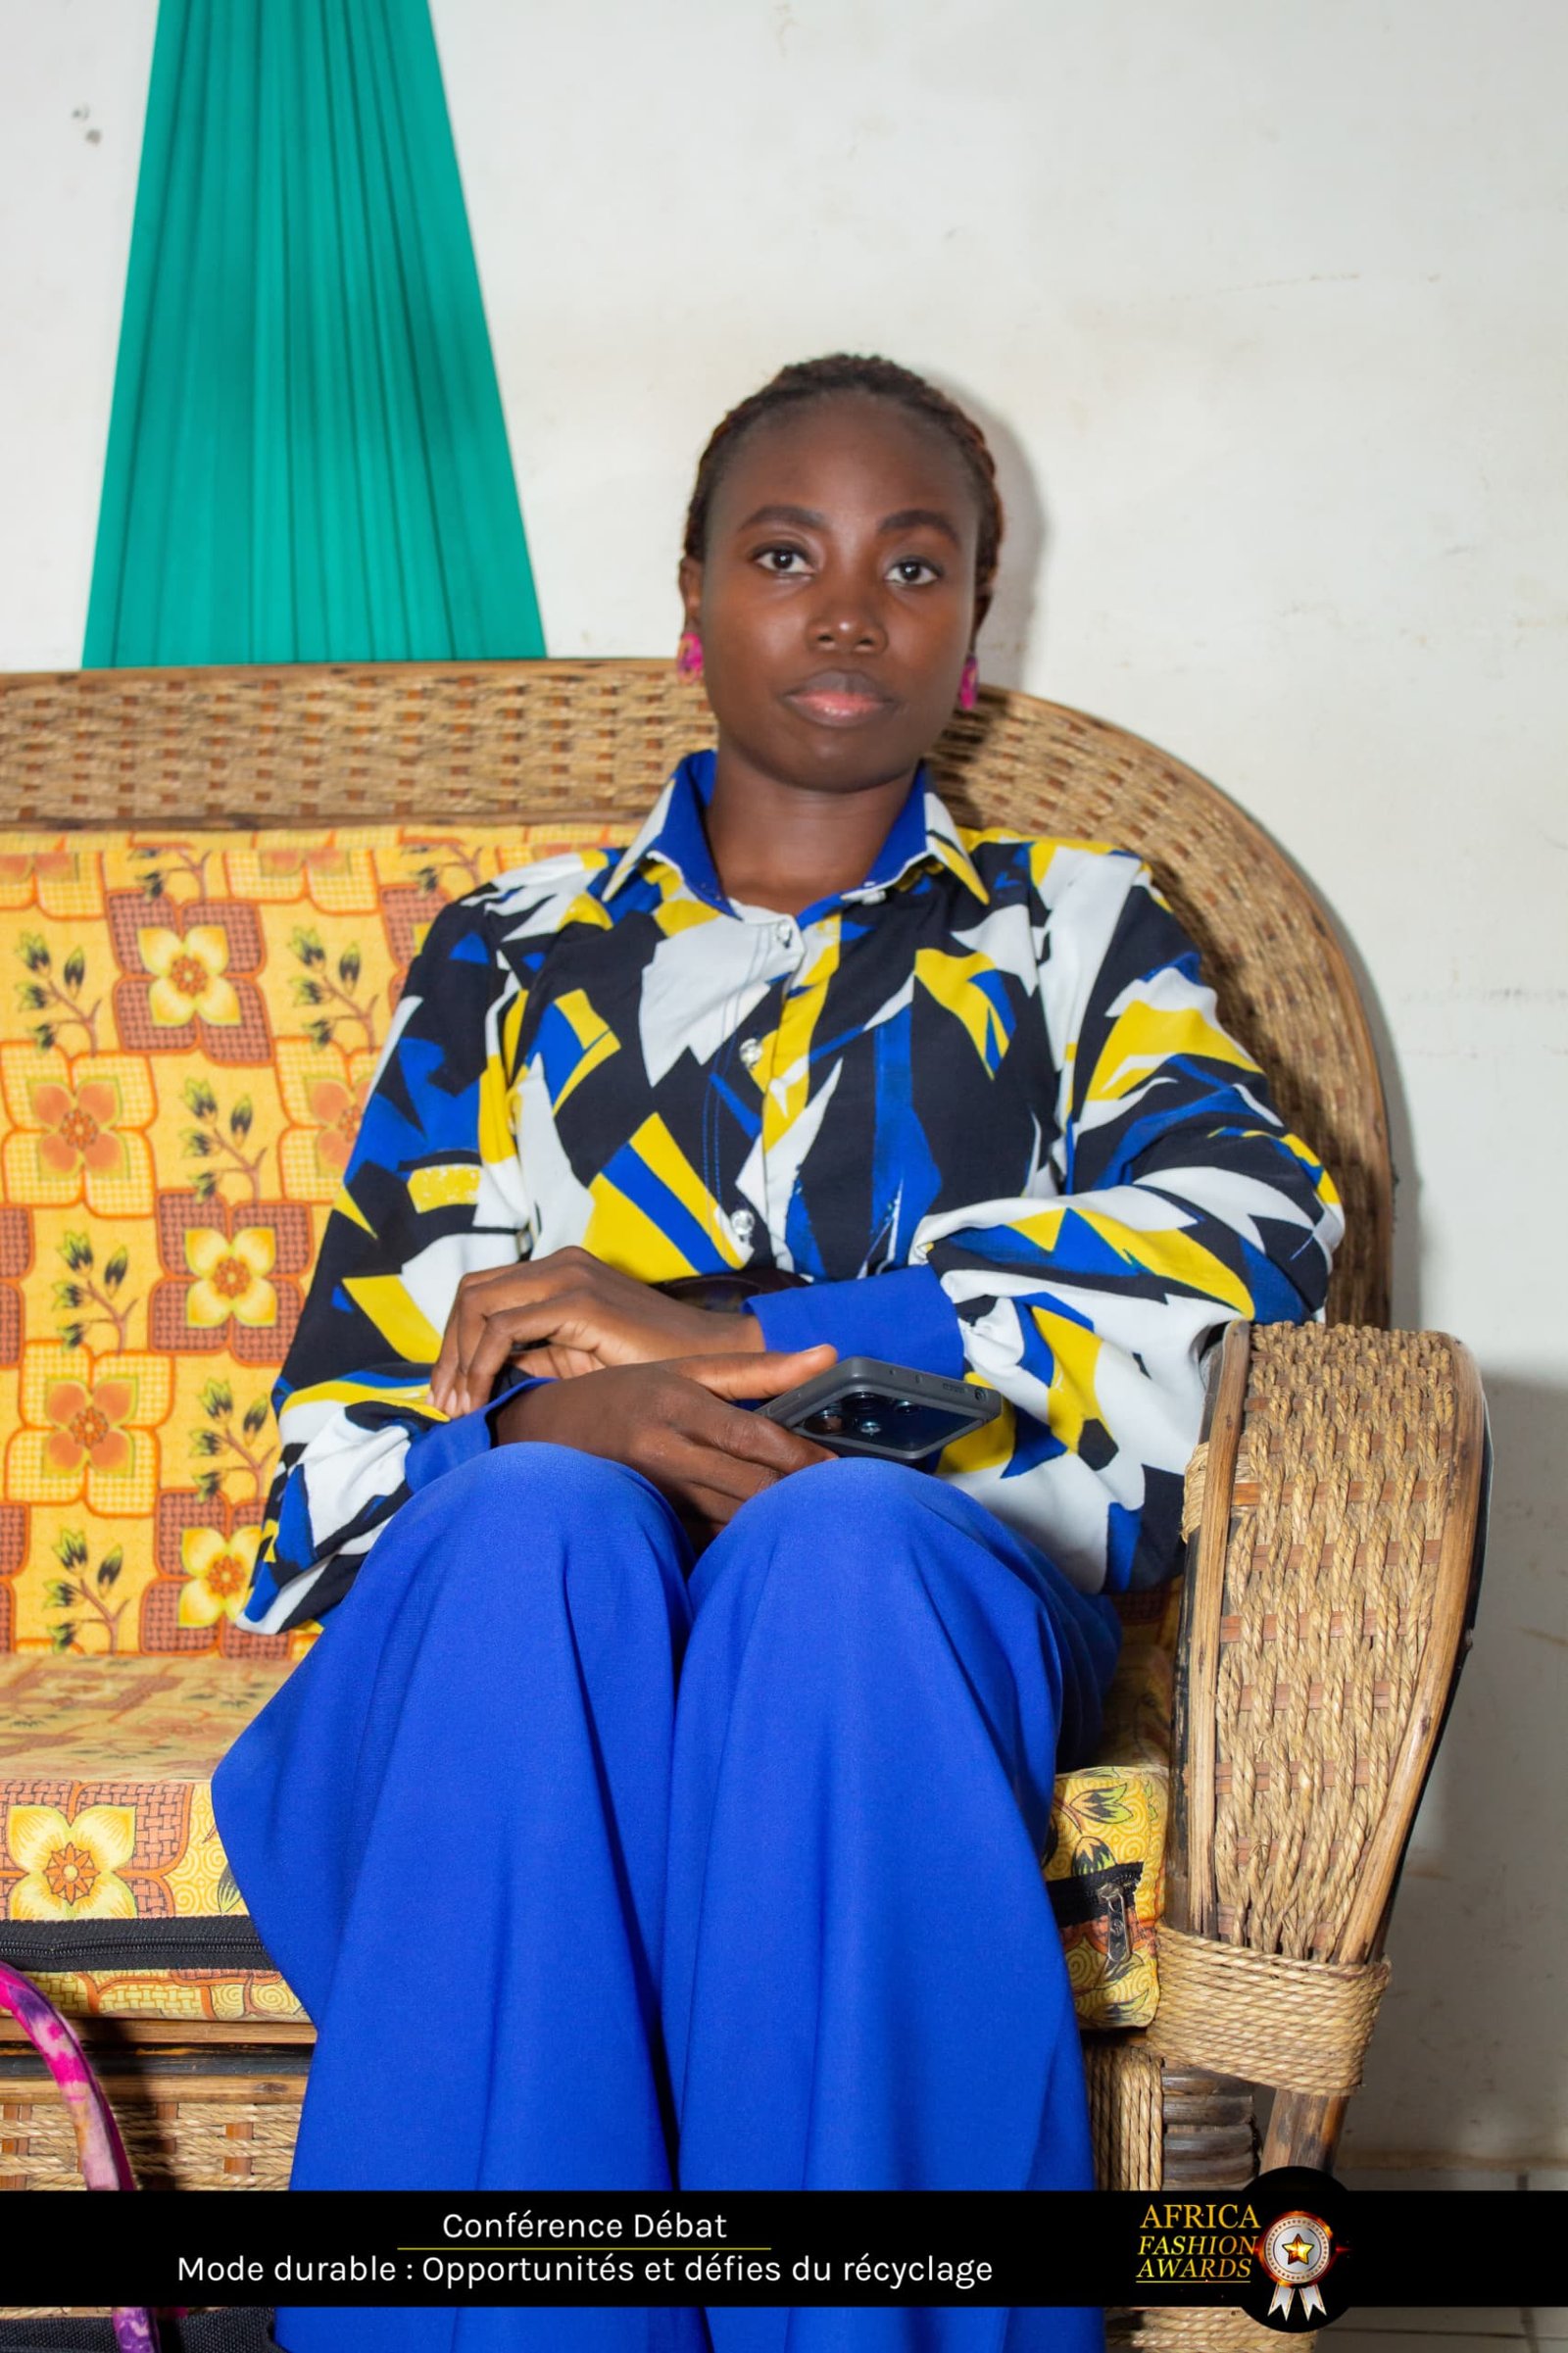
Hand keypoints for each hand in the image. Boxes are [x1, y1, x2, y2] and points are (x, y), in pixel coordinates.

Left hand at [430, 1247, 763, 1412]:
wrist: (711, 1360)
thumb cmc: (648, 1367)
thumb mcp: (574, 1359)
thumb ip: (530, 1357)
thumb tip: (476, 1379)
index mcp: (556, 1272)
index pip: (480, 1294)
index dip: (452, 1343)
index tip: (448, 1392)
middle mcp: (558, 1264)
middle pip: (470, 1294)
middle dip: (446, 1352)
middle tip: (444, 1403)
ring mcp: (568, 1276)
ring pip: (478, 1305)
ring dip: (457, 1360)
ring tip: (458, 1406)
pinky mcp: (578, 1301)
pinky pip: (504, 1327)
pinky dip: (481, 1363)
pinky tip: (482, 1396)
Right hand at [492, 1345, 835, 1539]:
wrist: (541, 1432)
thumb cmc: (624, 1395)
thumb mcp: (684, 1370)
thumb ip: (757, 1370)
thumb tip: (826, 1354)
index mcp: (677, 1403)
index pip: (753, 1436)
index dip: (800, 1456)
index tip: (837, 1466)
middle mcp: (662, 1447)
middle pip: (747, 1484)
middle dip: (795, 1495)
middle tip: (836, 1500)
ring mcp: (650, 1489)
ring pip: (729, 1516)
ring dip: (770, 1521)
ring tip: (808, 1519)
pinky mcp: (643, 1519)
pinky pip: (703, 1536)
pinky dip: (736, 1537)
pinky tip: (760, 1537)